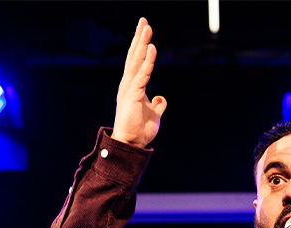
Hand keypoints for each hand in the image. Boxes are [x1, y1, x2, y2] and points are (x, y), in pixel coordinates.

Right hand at [112, 18, 167, 147]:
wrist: (132, 144)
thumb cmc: (140, 130)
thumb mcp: (154, 114)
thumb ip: (158, 104)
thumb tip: (162, 98)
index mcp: (133, 86)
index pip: (137, 61)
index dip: (141, 45)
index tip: (145, 30)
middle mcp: (128, 83)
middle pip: (134, 56)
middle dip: (139, 37)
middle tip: (144, 20)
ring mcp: (129, 87)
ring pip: (136, 60)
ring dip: (141, 43)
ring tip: (146, 27)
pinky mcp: (132, 94)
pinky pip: (142, 74)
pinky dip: (147, 60)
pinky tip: (151, 47)